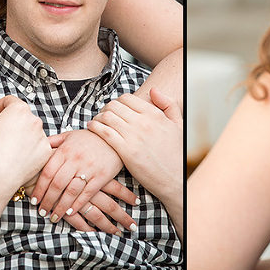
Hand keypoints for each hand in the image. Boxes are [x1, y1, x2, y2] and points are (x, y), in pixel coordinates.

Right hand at [0, 93, 50, 198]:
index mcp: (19, 110)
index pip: (9, 102)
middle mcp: (34, 121)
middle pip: (21, 116)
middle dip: (9, 121)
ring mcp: (42, 137)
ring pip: (30, 131)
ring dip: (20, 135)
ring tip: (5, 146)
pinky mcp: (46, 152)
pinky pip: (37, 146)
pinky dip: (29, 149)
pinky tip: (16, 155)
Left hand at [28, 130, 135, 232]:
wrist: (114, 136)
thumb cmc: (89, 138)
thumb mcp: (69, 136)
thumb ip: (53, 142)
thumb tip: (36, 147)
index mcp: (65, 150)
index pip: (47, 172)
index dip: (39, 188)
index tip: (33, 200)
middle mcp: (75, 160)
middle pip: (57, 184)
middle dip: (47, 201)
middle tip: (41, 212)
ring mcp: (89, 169)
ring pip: (71, 191)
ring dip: (61, 207)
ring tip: (54, 217)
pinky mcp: (101, 176)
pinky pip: (87, 193)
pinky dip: (78, 204)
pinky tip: (70, 213)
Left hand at [88, 87, 182, 202]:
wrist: (174, 179)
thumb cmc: (176, 154)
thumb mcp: (178, 125)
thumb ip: (168, 104)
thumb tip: (153, 90)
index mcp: (155, 114)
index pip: (127, 98)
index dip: (117, 102)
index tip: (114, 109)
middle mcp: (144, 122)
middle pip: (114, 105)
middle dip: (105, 108)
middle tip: (102, 115)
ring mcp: (134, 136)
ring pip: (107, 116)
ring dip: (98, 117)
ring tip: (95, 122)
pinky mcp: (126, 151)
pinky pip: (104, 132)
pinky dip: (94, 127)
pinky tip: (91, 128)